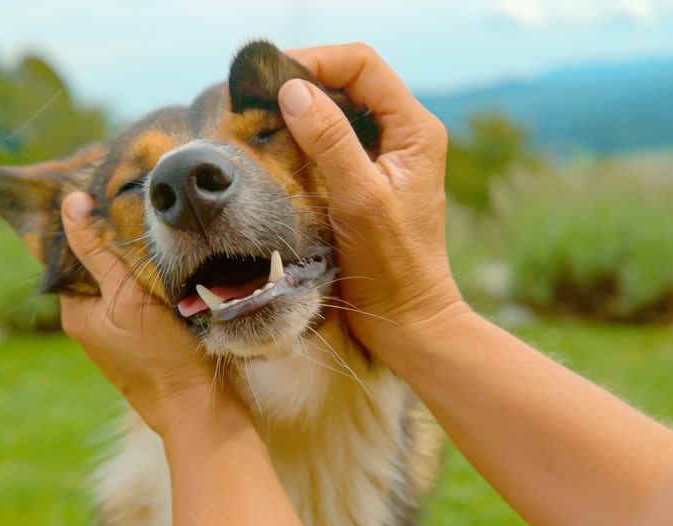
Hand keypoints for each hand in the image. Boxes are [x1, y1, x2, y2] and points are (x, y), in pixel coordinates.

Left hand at [58, 192, 234, 435]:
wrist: (200, 409)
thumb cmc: (163, 356)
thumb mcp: (127, 296)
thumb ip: (98, 251)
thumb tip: (71, 202)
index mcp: (76, 312)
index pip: (72, 252)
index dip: (90, 223)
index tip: (112, 192)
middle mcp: (92, 322)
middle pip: (99, 265)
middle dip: (118, 238)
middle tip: (143, 204)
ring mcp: (121, 332)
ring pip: (125, 280)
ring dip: (141, 259)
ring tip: (164, 228)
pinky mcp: (149, 338)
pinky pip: (145, 297)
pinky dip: (157, 279)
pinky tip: (179, 264)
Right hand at [278, 43, 469, 355]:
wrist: (406, 319)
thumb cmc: (392, 265)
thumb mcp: (359, 199)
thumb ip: (330, 141)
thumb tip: (293, 91)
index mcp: (414, 130)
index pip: (363, 65)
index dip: (317, 60)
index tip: (271, 76)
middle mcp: (404, 135)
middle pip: (350, 81)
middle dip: (305, 81)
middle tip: (257, 96)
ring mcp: (387, 157)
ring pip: (340, 110)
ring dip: (301, 110)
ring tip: (261, 119)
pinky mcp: (368, 178)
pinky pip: (333, 142)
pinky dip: (304, 139)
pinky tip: (277, 150)